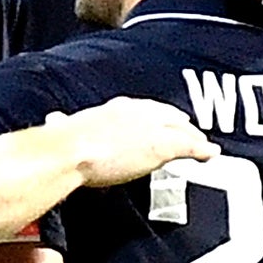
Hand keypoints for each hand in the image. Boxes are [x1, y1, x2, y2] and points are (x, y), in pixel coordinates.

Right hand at [59, 99, 215, 186]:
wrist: (69, 151)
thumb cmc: (61, 145)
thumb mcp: (63, 129)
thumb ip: (62, 124)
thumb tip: (52, 119)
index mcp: (112, 109)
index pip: (140, 109)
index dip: (153, 115)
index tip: (157, 120)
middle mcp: (135, 111)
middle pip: (165, 114)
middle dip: (178, 122)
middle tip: (188, 130)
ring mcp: (151, 126)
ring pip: (181, 128)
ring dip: (193, 136)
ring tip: (202, 144)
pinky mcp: (161, 144)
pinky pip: (189, 144)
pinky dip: (202, 149)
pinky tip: (210, 154)